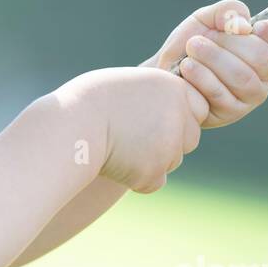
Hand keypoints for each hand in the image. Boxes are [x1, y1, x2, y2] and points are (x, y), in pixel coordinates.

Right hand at [82, 65, 209, 193]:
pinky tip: (114, 163)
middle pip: (190, 137)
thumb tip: (173, 112)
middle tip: (133, 135)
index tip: (147, 115)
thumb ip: (158, 97)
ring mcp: (169, 146)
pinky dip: (138, 178)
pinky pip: (155, 181)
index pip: (198, 108)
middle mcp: (179, 116)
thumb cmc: (90, 101)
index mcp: (174, 87)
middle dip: (169, 141)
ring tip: (118, 146)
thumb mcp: (131, 85)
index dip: (176, 115)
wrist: (69, 126)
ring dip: (152, 159)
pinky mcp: (154, 172)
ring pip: (172, 160)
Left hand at [145, 0, 267, 128]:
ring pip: (243, 77)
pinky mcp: (231, 112)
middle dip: (229, 44)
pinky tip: (186, 67)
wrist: (164, 72)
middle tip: (199, 40)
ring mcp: (250, 96)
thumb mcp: (206, 18)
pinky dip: (201, 76)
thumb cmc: (192, 44)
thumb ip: (227, 10)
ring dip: (212, 58)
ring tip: (191, 49)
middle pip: (265, 58)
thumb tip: (243, 26)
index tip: (256, 26)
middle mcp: (266, 74)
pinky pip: (222, 94)